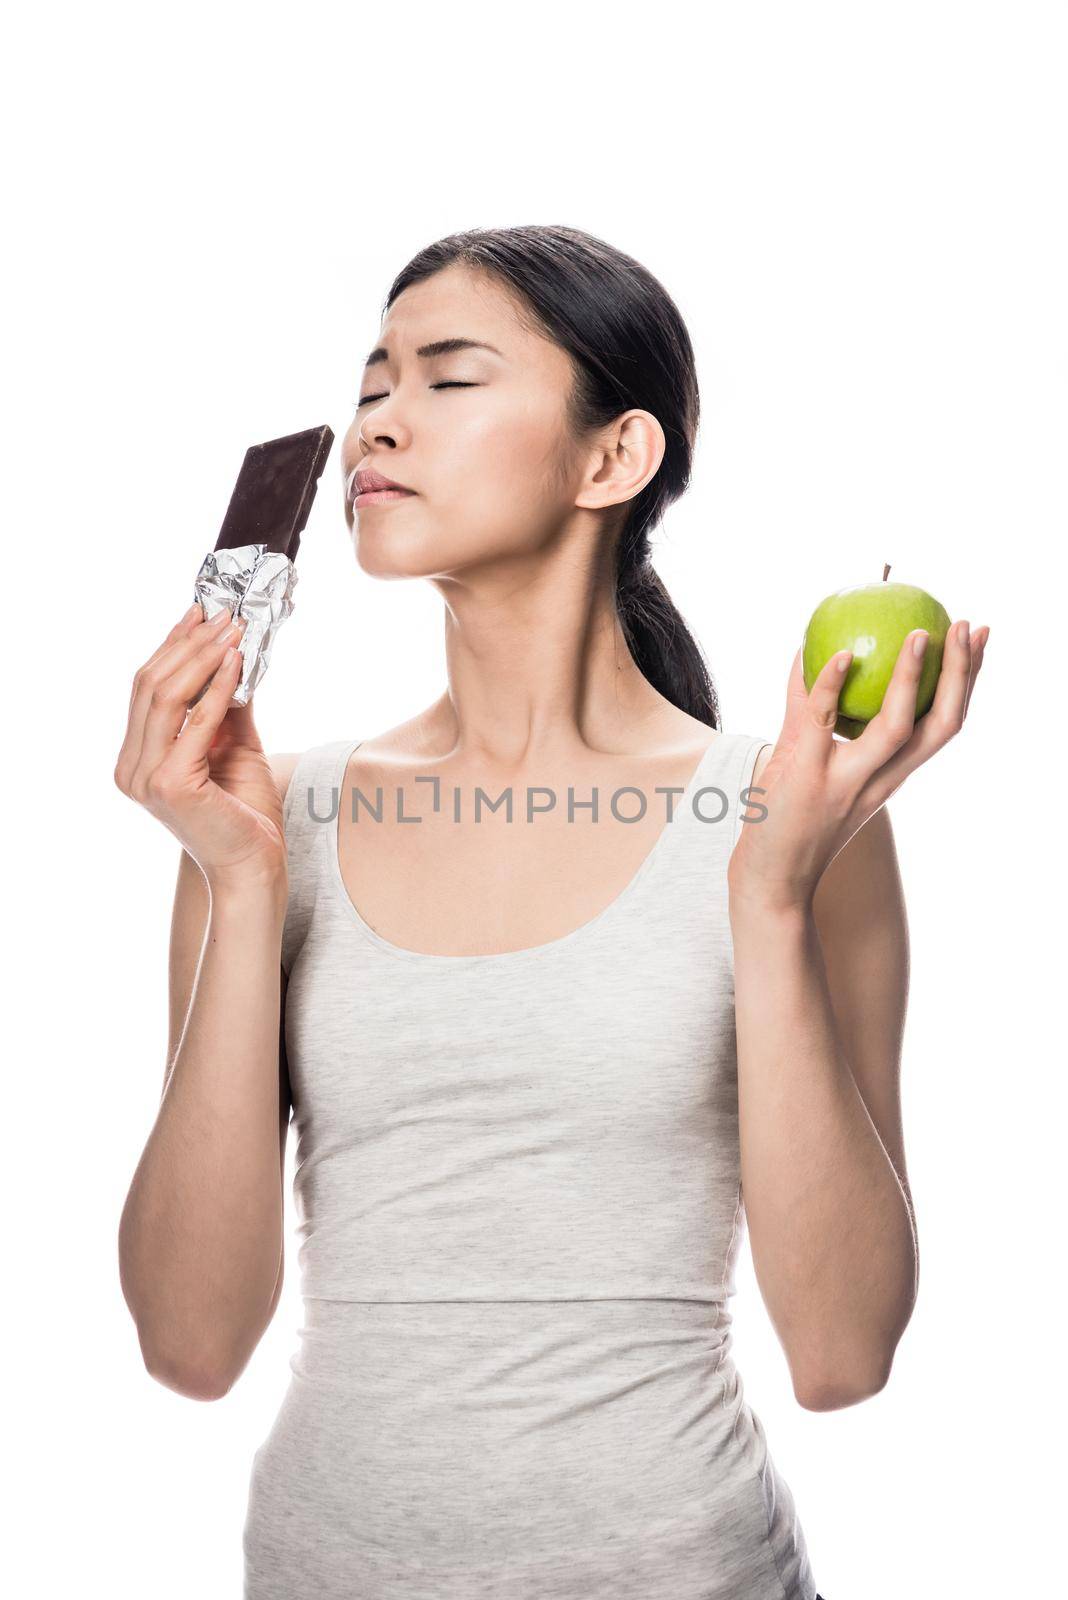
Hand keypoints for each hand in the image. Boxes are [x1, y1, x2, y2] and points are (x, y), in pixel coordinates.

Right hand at [114, 601, 288, 894]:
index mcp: (136, 759)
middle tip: (223, 614)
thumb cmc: (245, 814)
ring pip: (166, 696)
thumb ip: (226, 706)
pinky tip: (239, 662)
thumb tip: (235, 655)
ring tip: (233, 630)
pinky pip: (196, 720)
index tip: (200, 613)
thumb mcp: (234, 746)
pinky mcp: (170, 784)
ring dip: (203, 656)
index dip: (172, 645)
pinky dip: (218, 686)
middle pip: (151, 686)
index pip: (146, 689)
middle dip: (189, 643)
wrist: (255, 866)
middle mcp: (131, 768)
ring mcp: (146, 778)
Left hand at [727, 619, 989, 913]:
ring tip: (919, 633)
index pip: (945, 724)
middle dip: (962, 674)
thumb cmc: (790, 819)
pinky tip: (839, 653)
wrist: (769, 881)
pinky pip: (822, 723)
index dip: (969, 680)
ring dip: (910, 679)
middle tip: (966, 625)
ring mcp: (846, 782)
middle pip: (941, 726)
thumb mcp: (816, 764)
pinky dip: (833, 686)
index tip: (979, 638)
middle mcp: (882, 781)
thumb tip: (820, 649)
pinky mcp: (806, 779)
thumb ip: (819, 714)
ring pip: (895, 729)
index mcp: (893, 777)